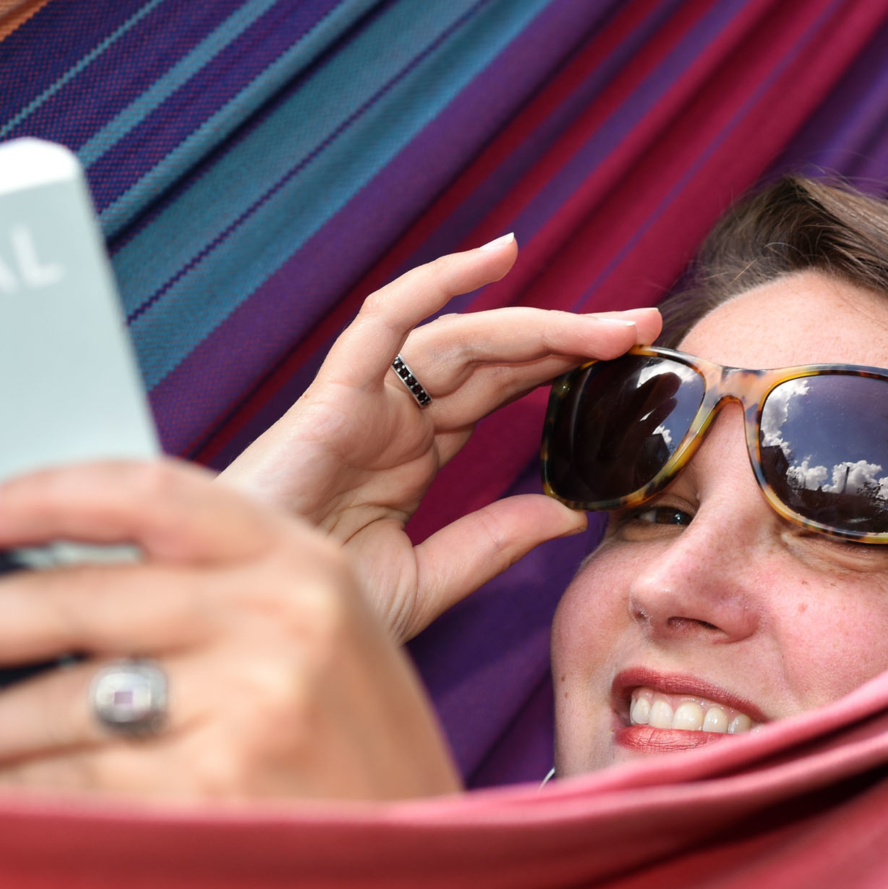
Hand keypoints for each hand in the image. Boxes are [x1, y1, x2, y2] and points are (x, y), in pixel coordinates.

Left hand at [0, 459, 460, 800]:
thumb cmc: (352, 755)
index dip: (44, 493)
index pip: (150, 489)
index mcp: (302, 557)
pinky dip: (3, 801)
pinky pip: (75, 788)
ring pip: (61, 705)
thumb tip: (35, 573)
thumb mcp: (318, 636)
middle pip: (78, 601)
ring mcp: (252, 706)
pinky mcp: (218, 797)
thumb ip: (209, 590)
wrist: (437, 881)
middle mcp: (281, 616)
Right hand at [220, 237, 659, 641]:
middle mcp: (391, 419)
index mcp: (410, 459)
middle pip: (493, 360)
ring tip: (613, 322)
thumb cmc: (306, 613)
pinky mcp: (333, 397)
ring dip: (540, 323)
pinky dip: (438, 282)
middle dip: (570, 340)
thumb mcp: (424, 584)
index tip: (635, 368)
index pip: (499, 396)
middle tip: (646, 329)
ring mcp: (363, 402)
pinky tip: (498, 256)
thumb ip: (489, 545)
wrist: (241, 632)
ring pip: (462, 339)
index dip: (562, 373)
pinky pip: (386, 321)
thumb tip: (570, 513)